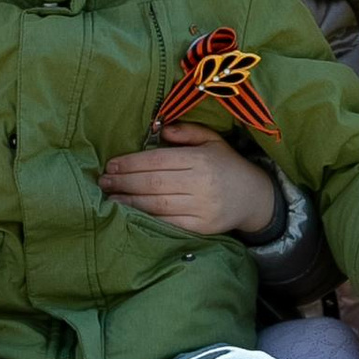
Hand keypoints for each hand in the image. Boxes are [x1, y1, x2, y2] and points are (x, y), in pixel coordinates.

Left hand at [98, 124, 275, 237]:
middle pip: (153, 183)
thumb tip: (161, 130)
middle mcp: (201, 183)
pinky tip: (130, 213)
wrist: (254, 198)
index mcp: (201, 159)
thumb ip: (187, 132)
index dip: (132, 163)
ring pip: (157, 205)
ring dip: (129, 201)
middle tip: (103, 181)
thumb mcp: (212, 141)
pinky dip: (147, 218)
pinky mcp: (201, 227)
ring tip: (110, 197)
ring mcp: (201, 207)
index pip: (158, 160)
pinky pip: (168, 223)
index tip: (111, 165)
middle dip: (124, 182)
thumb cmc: (227, 166)